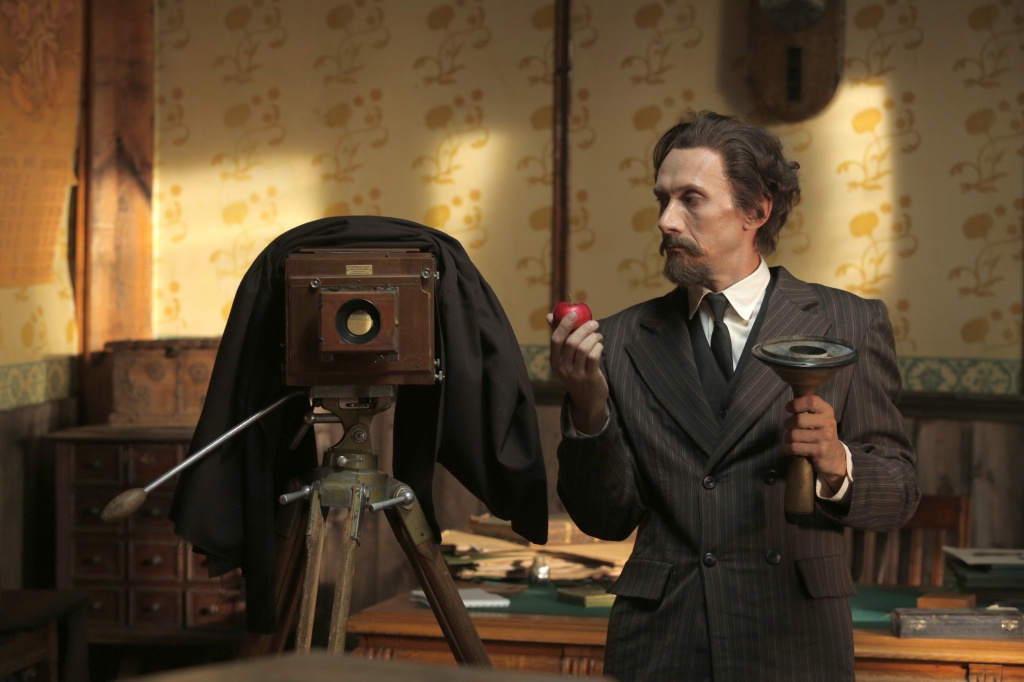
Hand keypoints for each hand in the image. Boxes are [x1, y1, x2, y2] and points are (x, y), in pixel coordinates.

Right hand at [548, 311, 607, 433]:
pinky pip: (594, 357)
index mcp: (555, 361)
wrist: (587, 401)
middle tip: (594, 323)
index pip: (556, 339)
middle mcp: (563, 368)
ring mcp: (576, 374)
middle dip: (584, 329)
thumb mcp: (565, 358)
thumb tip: (549, 315)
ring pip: (583, 348)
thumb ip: (559, 337)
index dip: (564, 325)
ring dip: (593, 337)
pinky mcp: (590, 377)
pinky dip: (598, 347)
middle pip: (571, 342)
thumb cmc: (576, 373)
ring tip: (598, 335)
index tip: (573, 314)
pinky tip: (600, 345)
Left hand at [783, 395, 846, 488]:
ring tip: (791, 438)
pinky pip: (794, 447)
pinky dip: (787, 448)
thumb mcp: (819, 416)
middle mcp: (828, 422)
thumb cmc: (820, 431)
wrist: (833, 454)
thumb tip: (789, 406)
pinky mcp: (819, 451)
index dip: (795, 404)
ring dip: (787, 437)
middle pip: (798, 420)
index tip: (789, 409)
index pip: (811, 401)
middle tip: (789, 427)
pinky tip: (790, 448)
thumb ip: (807, 408)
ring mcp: (825, 437)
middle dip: (788, 423)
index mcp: (827, 410)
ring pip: (794, 435)